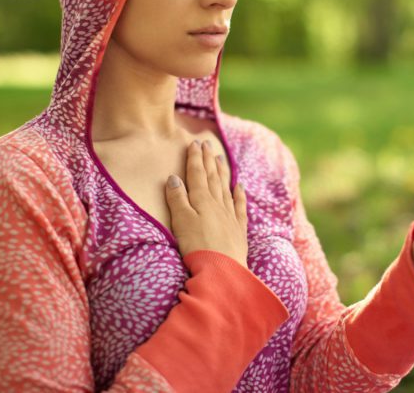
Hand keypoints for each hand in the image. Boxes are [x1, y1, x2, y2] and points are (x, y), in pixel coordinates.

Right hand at [164, 139, 247, 265]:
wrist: (222, 270)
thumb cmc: (197, 246)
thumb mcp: (181, 221)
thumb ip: (177, 198)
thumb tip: (173, 177)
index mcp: (201, 200)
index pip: (197, 174)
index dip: (195, 158)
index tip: (195, 143)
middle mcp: (217, 204)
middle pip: (212, 177)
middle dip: (209, 159)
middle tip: (207, 144)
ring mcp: (230, 215)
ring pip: (225, 188)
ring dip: (222, 172)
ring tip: (220, 158)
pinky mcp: (238, 229)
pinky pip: (239, 206)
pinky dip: (239, 194)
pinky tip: (240, 186)